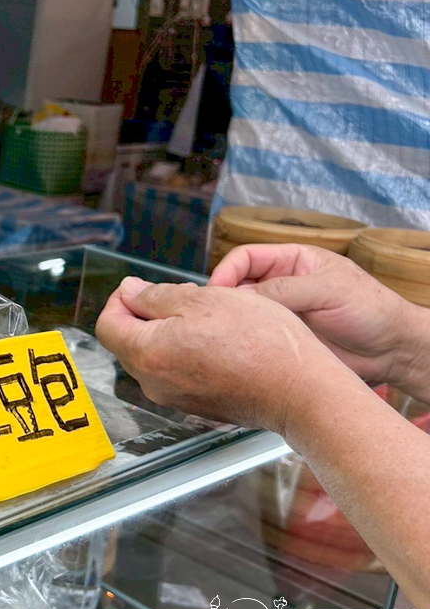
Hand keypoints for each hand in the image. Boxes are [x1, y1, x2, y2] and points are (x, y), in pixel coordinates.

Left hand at [95, 277, 354, 434]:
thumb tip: (127, 292)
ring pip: (155, 356)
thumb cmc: (258, 341)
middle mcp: (154, 383)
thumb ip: (156, 295)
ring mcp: (176, 398)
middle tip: (185, 298)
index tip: (143, 286)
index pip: (107, 324)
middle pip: (129, 341)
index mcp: (147, 354)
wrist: (301, 391)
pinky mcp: (198, 405)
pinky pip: (177, 372)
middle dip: (148, 314)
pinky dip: (187, 352)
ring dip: (169, 332)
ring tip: (208, 318)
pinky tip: (220, 342)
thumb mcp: (203, 299)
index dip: (120, 299)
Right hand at [210, 244, 427, 388]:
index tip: (215, 291)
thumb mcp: (328, 290)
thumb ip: (283, 290)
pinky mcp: (283, 336)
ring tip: (222, 332)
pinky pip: (255, 334)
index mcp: (293, 260)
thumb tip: (240, 297)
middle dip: (224, 297)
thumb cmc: (371, 309)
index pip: (246, 257)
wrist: (393, 350)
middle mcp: (282, 283)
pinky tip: (238, 346)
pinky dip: (243, 338)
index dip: (227, 271)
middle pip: (238, 284)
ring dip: (233, 319)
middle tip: (214, 315)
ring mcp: (282, 311)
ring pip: (244, 311)